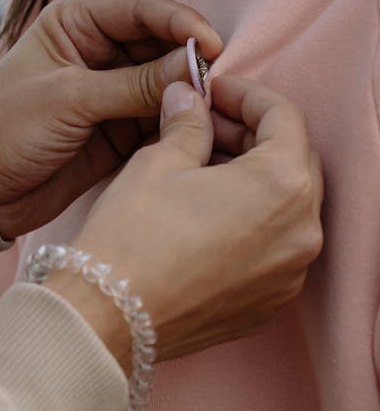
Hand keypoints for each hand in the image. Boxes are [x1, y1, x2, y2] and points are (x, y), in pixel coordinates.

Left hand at [0, 0, 221, 239]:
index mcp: (75, 25)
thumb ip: (134, 84)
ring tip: (214, 110)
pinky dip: (178, 126)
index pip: (140, 10)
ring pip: (164, 86)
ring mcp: (109, 95)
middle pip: (160, 46)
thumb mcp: (70, 99)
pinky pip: (158, 123)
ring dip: (187, 97)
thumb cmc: (3, 131)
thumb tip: (195, 65)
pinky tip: (200, 132)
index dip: (179, 23)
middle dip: (188, 62)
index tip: (212, 45)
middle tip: (217, 83)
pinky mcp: (116, 134)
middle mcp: (96, 54)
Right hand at [46, 77, 323, 373]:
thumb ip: (188, 123)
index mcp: (283, 185)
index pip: (285, 118)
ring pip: (286, 210)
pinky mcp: (268, 304)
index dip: (246, 96)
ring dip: (255, 183)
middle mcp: (303, 232)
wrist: (108, 318)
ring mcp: (289, 275)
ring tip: (204, 174)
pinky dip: (251, 226)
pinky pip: (272, 252)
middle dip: (254, 138)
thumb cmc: (132, 236)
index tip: (213, 93)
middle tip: (208, 128)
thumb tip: (189, 98)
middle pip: (294, 164)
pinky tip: (207, 219)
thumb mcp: (158, 162)